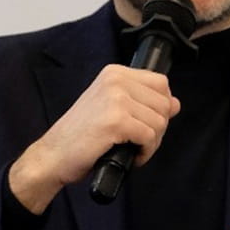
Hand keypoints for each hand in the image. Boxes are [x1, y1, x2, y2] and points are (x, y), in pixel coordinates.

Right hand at [9, 64, 180, 212]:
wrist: (53, 155)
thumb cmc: (82, 135)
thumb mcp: (113, 109)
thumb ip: (142, 102)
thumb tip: (175, 104)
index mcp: (115, 73)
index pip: (161, 83)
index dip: (161, 107)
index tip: (145, 122)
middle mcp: (116, 80)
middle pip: (165, 104)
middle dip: (158, 128)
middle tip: (138, 141)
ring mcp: (115, 99)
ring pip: (160, 122)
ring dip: (152, 143)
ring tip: (132, 149)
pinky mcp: (115, 121)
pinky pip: (150, 137)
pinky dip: (145, 152)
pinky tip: (131, 156)